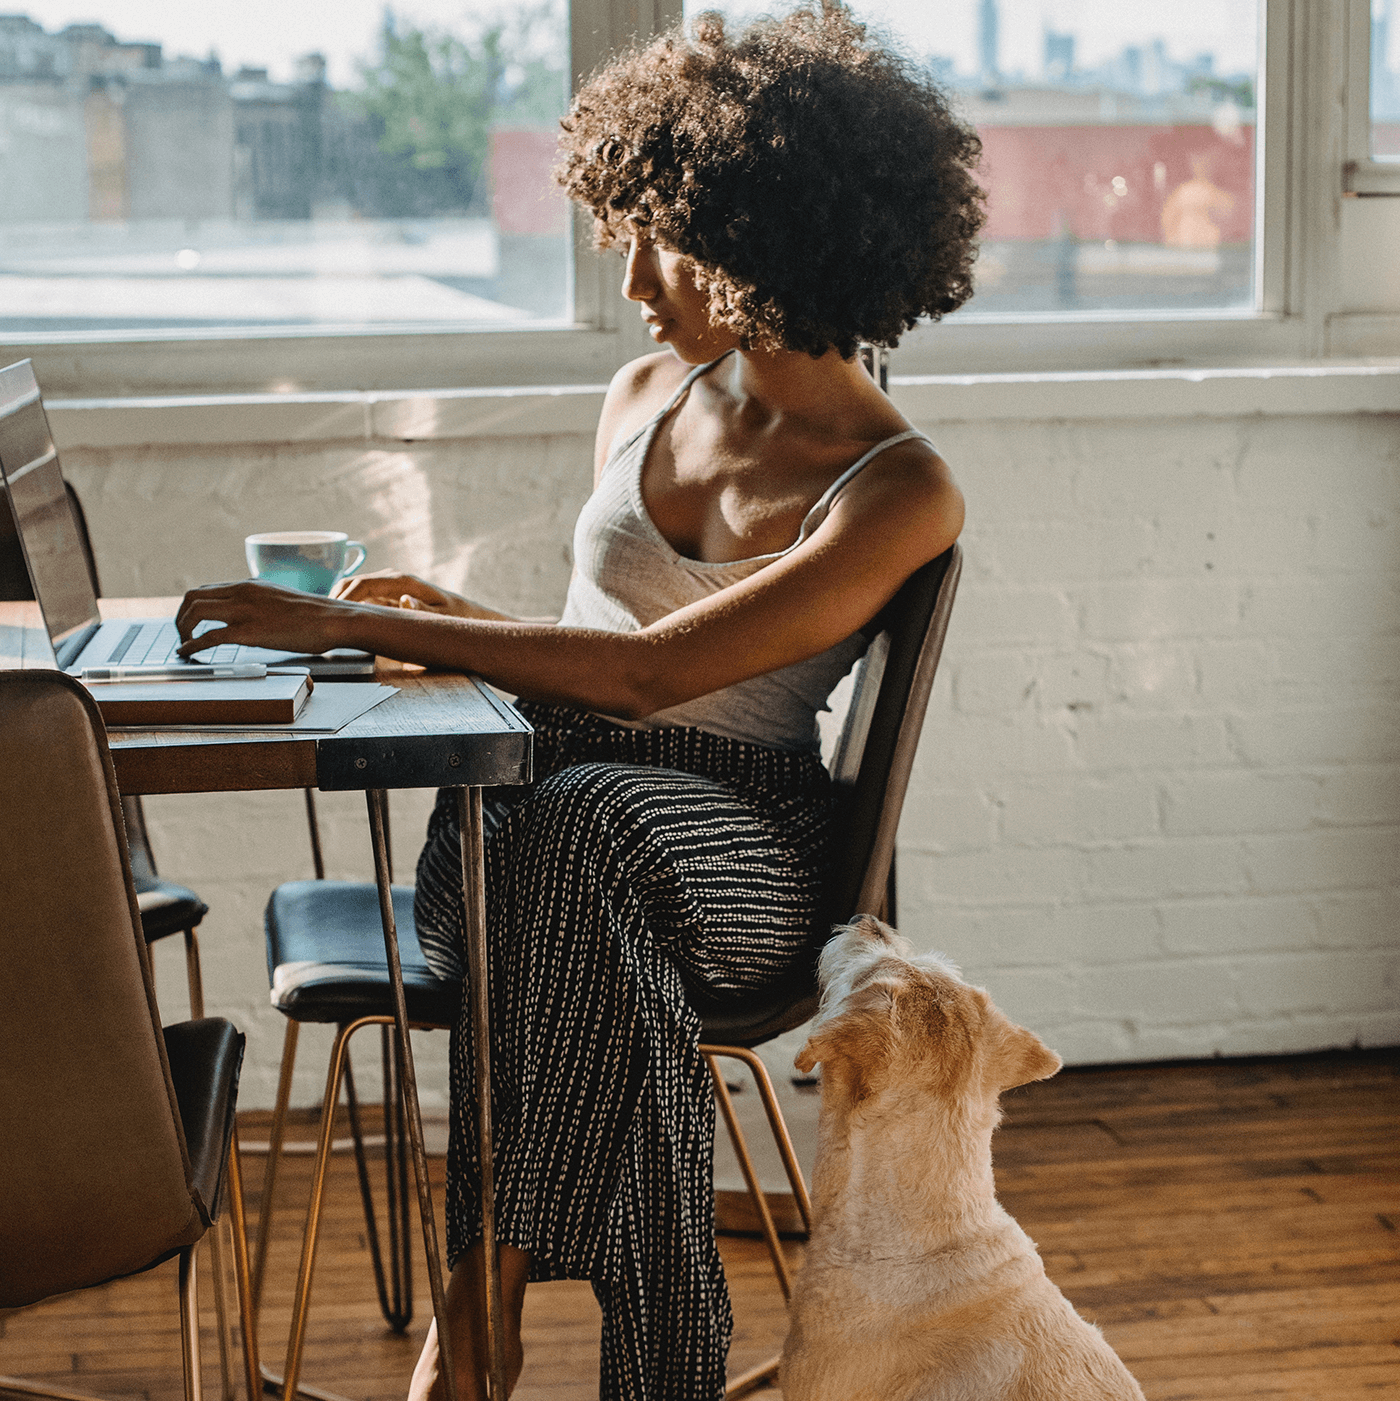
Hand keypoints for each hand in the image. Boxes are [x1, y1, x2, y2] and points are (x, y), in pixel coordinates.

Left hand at [176, 579, 355, 657]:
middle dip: (181, 617)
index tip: (191, 623)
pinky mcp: (249, 632)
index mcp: (249, 585)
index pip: (207, 589)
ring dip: (183, 629)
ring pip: (195, 612)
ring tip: (184, 645)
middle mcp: (242, 593)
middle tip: (182, 634)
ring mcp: (244, 612)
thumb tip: (253, 616)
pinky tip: (187, 653)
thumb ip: (261, 603)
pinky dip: (193, 645)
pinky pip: (210, 637)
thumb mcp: (280, 599)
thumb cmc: (314, 615)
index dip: (192, 607)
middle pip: (192, 597)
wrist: (333, 619)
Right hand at [332, 569, 464, 614]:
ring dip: (338, 603)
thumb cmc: (454, 616)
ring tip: (325, 622)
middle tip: (321, 621)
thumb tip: (405, 601)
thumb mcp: (443, 616)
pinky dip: (346, 608)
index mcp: (402, 582)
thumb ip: (423, 610)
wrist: (462, 613)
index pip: (364, 584)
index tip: (333, 616)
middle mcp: (391, 580)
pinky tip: (340, 623)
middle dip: (334, 600)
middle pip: (352, 584)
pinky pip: (360, 599)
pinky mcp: (385, 596)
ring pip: (352, 590)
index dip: (345, 598)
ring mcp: (387, 586)